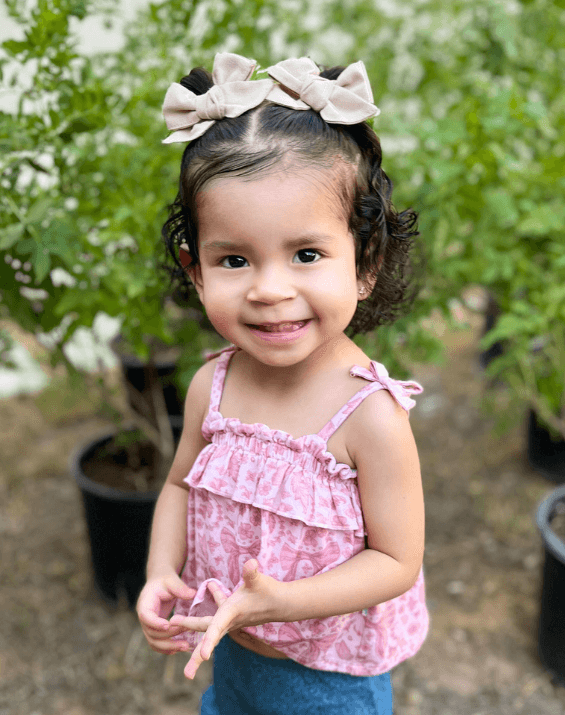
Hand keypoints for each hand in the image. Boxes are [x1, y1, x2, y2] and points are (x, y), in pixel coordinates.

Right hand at [137, 573, 196, 653]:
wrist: (159, 583)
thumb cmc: (165, 580)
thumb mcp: (172, 580)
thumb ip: (180, 588)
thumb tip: (193, 594)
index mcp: (145, 603)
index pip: (145, 616)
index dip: (155, 623)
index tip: (168, 625)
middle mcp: (144, 616)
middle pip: (151, 632)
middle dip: (168, 636)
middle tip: (185, 637)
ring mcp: (148, 625)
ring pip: (153, 641)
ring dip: (169, 646)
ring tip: (186, 646)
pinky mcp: (154, 630)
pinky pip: (158, 643)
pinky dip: (167, 648)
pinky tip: (179, 648)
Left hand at [168, 559, 283, 678]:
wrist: (282, 603)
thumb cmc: (269, 592)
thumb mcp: (259, 581)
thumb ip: (252, 573)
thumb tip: (251, 563)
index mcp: (232, 613)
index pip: (217, 627)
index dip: (209, 641)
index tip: (203, 657)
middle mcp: (230, 621)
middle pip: (208, 638)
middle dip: (196, 656)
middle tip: (186, 675)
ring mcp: (230, 621)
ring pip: (208, 630)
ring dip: (193, 633)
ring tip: (177, 635)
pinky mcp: (232, 617)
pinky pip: (216, 617)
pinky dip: (209, 608)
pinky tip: (210, 585)